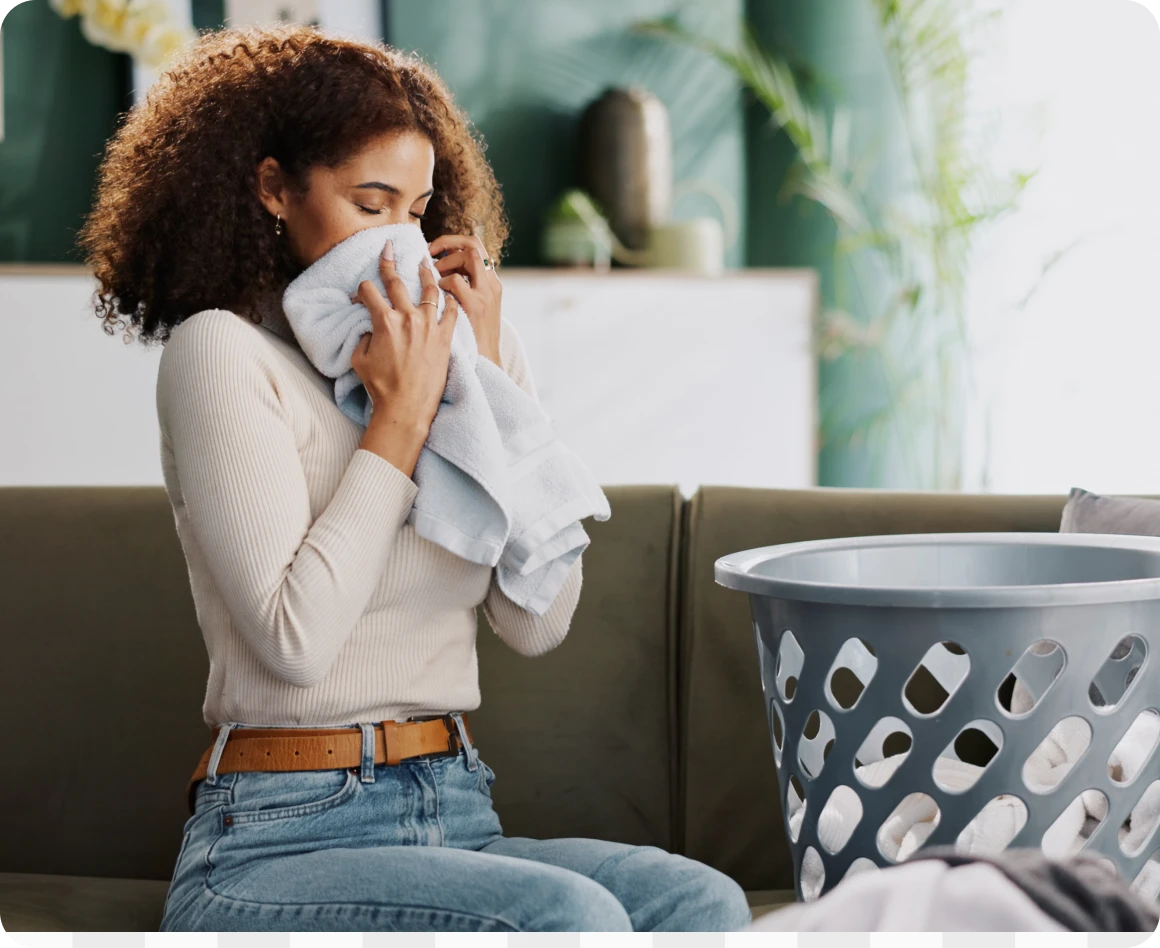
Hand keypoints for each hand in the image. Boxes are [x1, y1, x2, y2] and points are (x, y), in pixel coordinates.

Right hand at [349, 239, 458, 431]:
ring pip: (429, 289)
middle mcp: (407, 318)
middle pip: (396, 282)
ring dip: (425, 273)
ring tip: (424, 262)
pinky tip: (449, 293)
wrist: (407, 408)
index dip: (361, 291)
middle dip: (389, 262)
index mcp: (384, 322)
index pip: (369, 292)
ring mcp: (429, 326)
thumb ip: (364, 336)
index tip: (360, 294)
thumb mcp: (361, 359)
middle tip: (389, 248)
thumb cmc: (381, 387)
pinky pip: (451, 311)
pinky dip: (450, 300)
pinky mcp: (446, 337)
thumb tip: (370, 326)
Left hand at [428, 233, 501, 367]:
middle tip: (427, 252)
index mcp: (491, 283)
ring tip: (432, 273)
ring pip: (467, 255)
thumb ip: (462, 290)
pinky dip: (442, 281)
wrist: (485, 364)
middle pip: (473, 243)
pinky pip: (455, 280)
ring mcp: (485, 293)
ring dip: (446, 260)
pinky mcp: (475, 306)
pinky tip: (434, 294)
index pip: (475, 246)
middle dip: (447, 241)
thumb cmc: (473, 340)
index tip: (434, 250)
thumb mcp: (474, 310)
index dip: (453, 242)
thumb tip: (437, 274)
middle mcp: (491, 283)